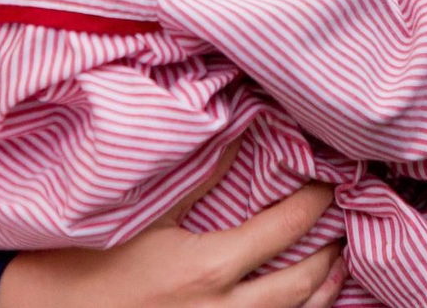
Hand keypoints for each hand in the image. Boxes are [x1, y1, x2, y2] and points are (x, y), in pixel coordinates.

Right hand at [0, 149, 343, 307]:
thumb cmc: (84, 261)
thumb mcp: (140, 212)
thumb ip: (196, 175)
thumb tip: (238, 135)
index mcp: (207, 271)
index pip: (283, 230)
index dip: (313, 204)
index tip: (327, 183)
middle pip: (300, 286)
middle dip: (328, 253)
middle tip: (341, 225)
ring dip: (321, 294)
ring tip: (336, 268)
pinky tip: (297, 304)